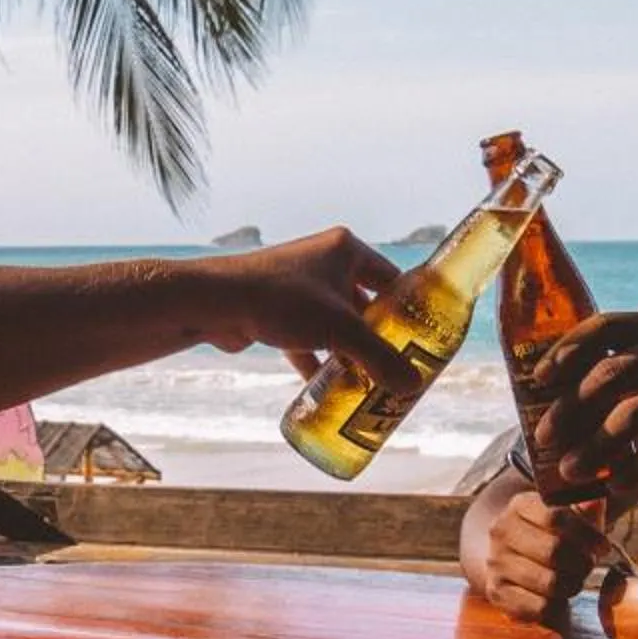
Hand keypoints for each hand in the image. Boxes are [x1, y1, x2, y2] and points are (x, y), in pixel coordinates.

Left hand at [182, 228, 410, 385]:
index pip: (392, 279)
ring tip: (367, 384)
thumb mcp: (340, 330)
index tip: (423, 339)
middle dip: (378, 339)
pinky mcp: (275, 310)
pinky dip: (317, 361)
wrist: (214, 302)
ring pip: (335, 324)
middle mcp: (323, 261)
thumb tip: (411, 387)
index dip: (410, 310)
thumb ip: (379, 358)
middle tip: (397, 367)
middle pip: (364, 305)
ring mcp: (298, 286)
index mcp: (346, 249)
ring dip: (348, 353)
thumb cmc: (280, 301)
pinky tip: (327, 389)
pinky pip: (307, 338)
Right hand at [476, 489, 600, 624]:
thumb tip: (596, 503)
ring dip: (572, 585)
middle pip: (554, 550)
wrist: (510, 556)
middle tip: (589, 566)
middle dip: (582, 562)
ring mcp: (496, 563)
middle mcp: (502, 532)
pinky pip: (539, 607)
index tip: (604, 547)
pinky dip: (557, 607)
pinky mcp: (497, 593)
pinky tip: (559, 598)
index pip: (556, 516)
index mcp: (519, 505)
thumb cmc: (549, 534)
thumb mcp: (568, 514)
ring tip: (576, 581)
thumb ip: (585, 509)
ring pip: (549, 582)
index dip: (587, 534)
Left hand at [531, 312, 637, 496]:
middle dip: (570, 408)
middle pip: (612, 373)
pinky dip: (633, 471)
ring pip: (632, 415)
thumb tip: (547, 398)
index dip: (567, 350)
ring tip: (570, 470)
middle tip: (543, 437)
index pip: (606, 326)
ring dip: (594, 447)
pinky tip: (613, 486)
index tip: (539, 379)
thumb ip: (620, 370)